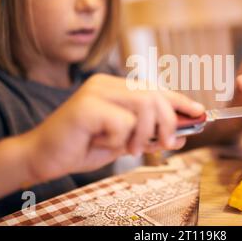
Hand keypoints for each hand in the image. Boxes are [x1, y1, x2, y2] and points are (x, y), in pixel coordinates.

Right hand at [22, 74, 204, 182]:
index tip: (199, 112)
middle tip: (166, 144)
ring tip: (129, 147)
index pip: (155, 89)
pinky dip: (119, 141)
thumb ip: (150, 134)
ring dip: (143, 134)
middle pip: (154, 95)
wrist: (43, 157)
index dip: (180, 101)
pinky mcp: (86, 106)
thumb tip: (182, 134)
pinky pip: (122, 124)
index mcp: (114, 86)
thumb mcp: (124, 140)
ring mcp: (95, 92)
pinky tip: (101, 142)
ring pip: (143, 106)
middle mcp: (106, 83)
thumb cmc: (83, 146)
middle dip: (168, 123)